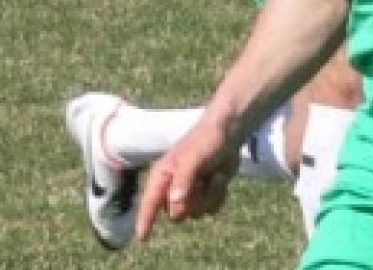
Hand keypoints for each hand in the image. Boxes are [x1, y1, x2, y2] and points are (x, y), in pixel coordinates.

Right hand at [134, 123, 239, 241]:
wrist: (229, 134)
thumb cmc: (207, 141)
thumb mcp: (194, 158)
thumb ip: (183, 181)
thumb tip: (174, 206)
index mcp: (162, 176)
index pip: (150, 202)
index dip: (145, 221)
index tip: (142, 239)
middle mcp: (172, 187)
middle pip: (177, 214)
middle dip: (193, 202)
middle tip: (201, 182)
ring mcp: (190, 193)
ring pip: (196, 213)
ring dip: (209, 197)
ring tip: (214, 176)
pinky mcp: (206, 194)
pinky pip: (211, 209)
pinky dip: (219, 196)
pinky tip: (220, 179)